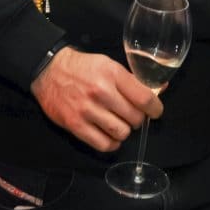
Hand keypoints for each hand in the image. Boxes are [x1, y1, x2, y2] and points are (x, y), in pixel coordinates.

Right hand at [31, 48, 163, 152]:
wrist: (49, 71)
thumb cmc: (83, 67)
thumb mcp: (109, 65)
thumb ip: (132, 80)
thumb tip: (160, 90)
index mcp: (112, 74)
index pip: (144, 98)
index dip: (155, 108)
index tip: (155, 111)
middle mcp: (101, 92)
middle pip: (135, 117)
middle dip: (138, 118)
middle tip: (131, 115)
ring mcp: (87, 110)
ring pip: (122, 133)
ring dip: (124, 131)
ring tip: (119, 123)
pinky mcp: (76, 125)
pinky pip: (104, 144)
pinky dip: (112, 143)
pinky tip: (110, 135)